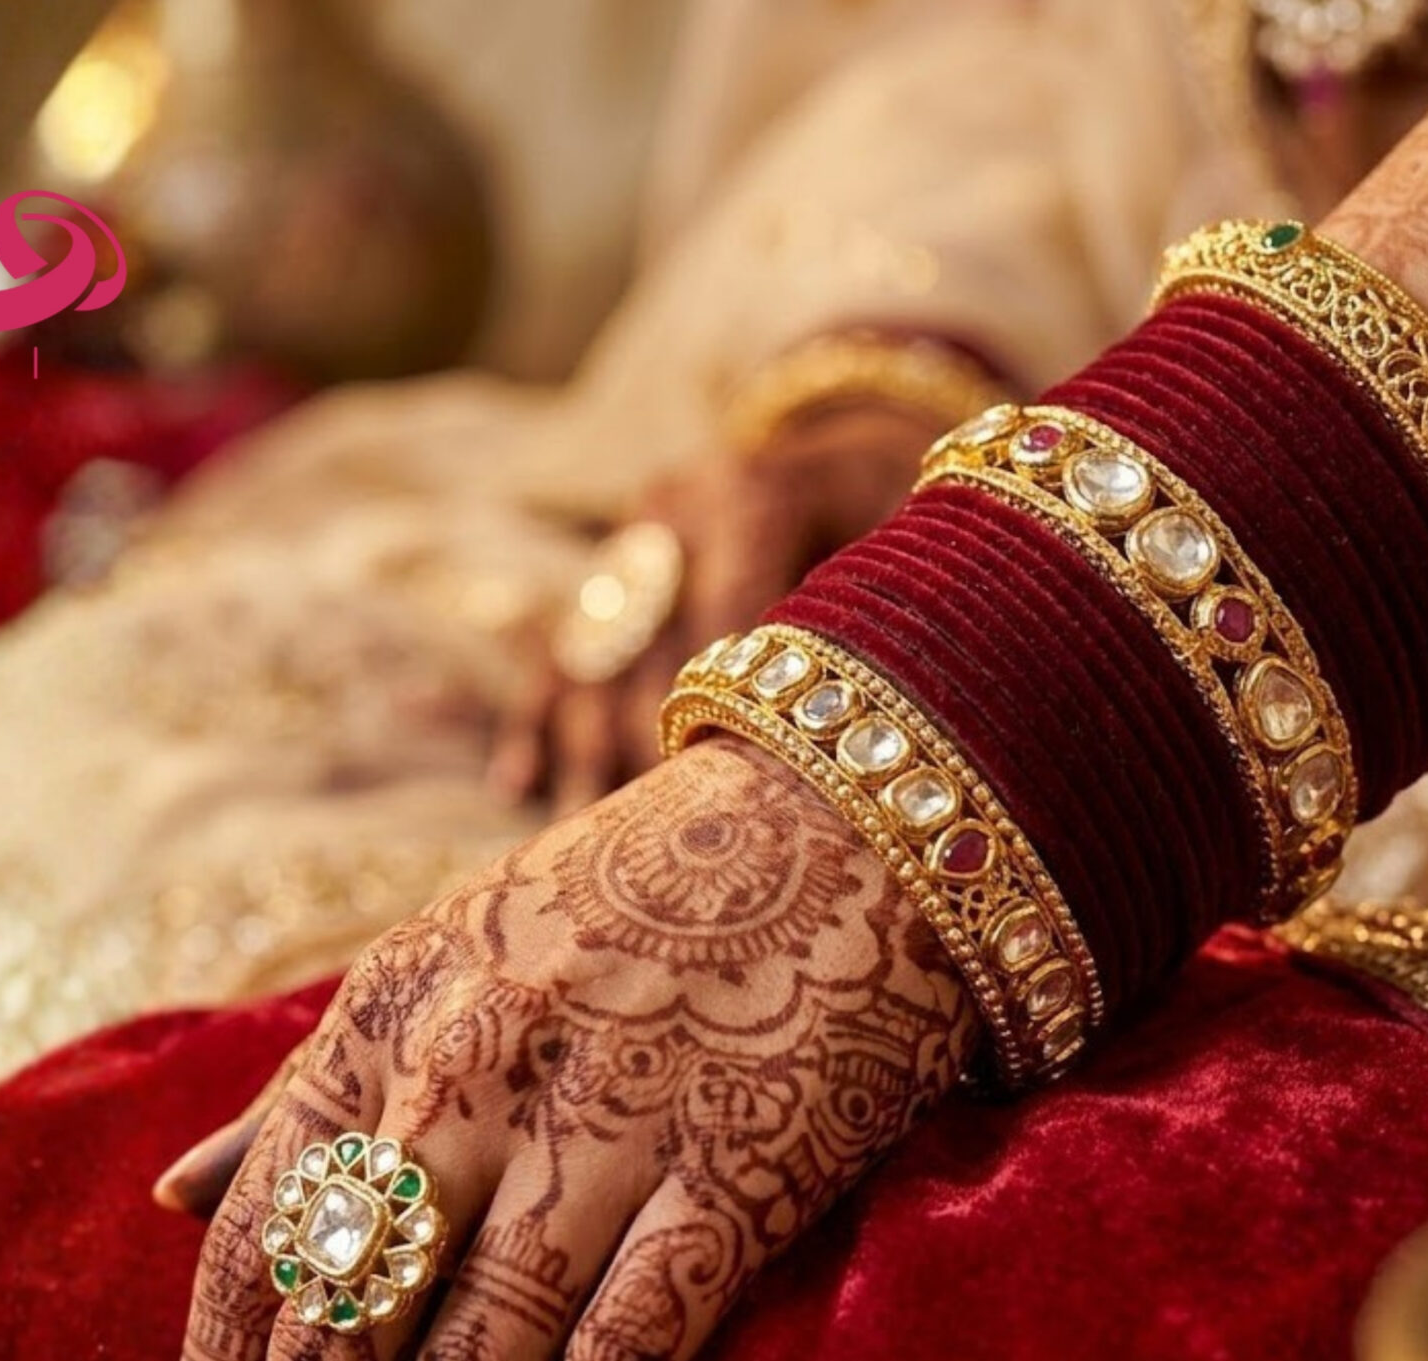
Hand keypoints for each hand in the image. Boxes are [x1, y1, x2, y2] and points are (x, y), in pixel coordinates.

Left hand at [154, 739, 976, 1360]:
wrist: (846, 823)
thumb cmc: (622, 900)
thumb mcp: (438, 953)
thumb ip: (307, 1082)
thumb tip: (169, 1200)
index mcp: (384, 1019)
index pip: (256, 1245)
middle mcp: (472, 1074)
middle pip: (344, 1324)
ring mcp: (611, 1123)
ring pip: (473, 1358)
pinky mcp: (740, 1168)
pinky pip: (630, 1345)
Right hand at [491, 402, 939, 812]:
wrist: (840, 450)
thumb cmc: (894, 516)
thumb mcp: (913, 544)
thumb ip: (890, 617)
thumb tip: (880, 726)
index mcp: (754, 493)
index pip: (731, 621)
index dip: (731, 715)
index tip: (730, 803)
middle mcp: (674, 511)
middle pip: (650, 648)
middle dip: (647, 748)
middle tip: (654, 843)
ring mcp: (629, 544)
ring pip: (592, 659)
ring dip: (584, 753)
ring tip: (582, 838)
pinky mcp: (602, 577)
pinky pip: (558, 653)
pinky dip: (537, 720)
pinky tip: (515, 785)